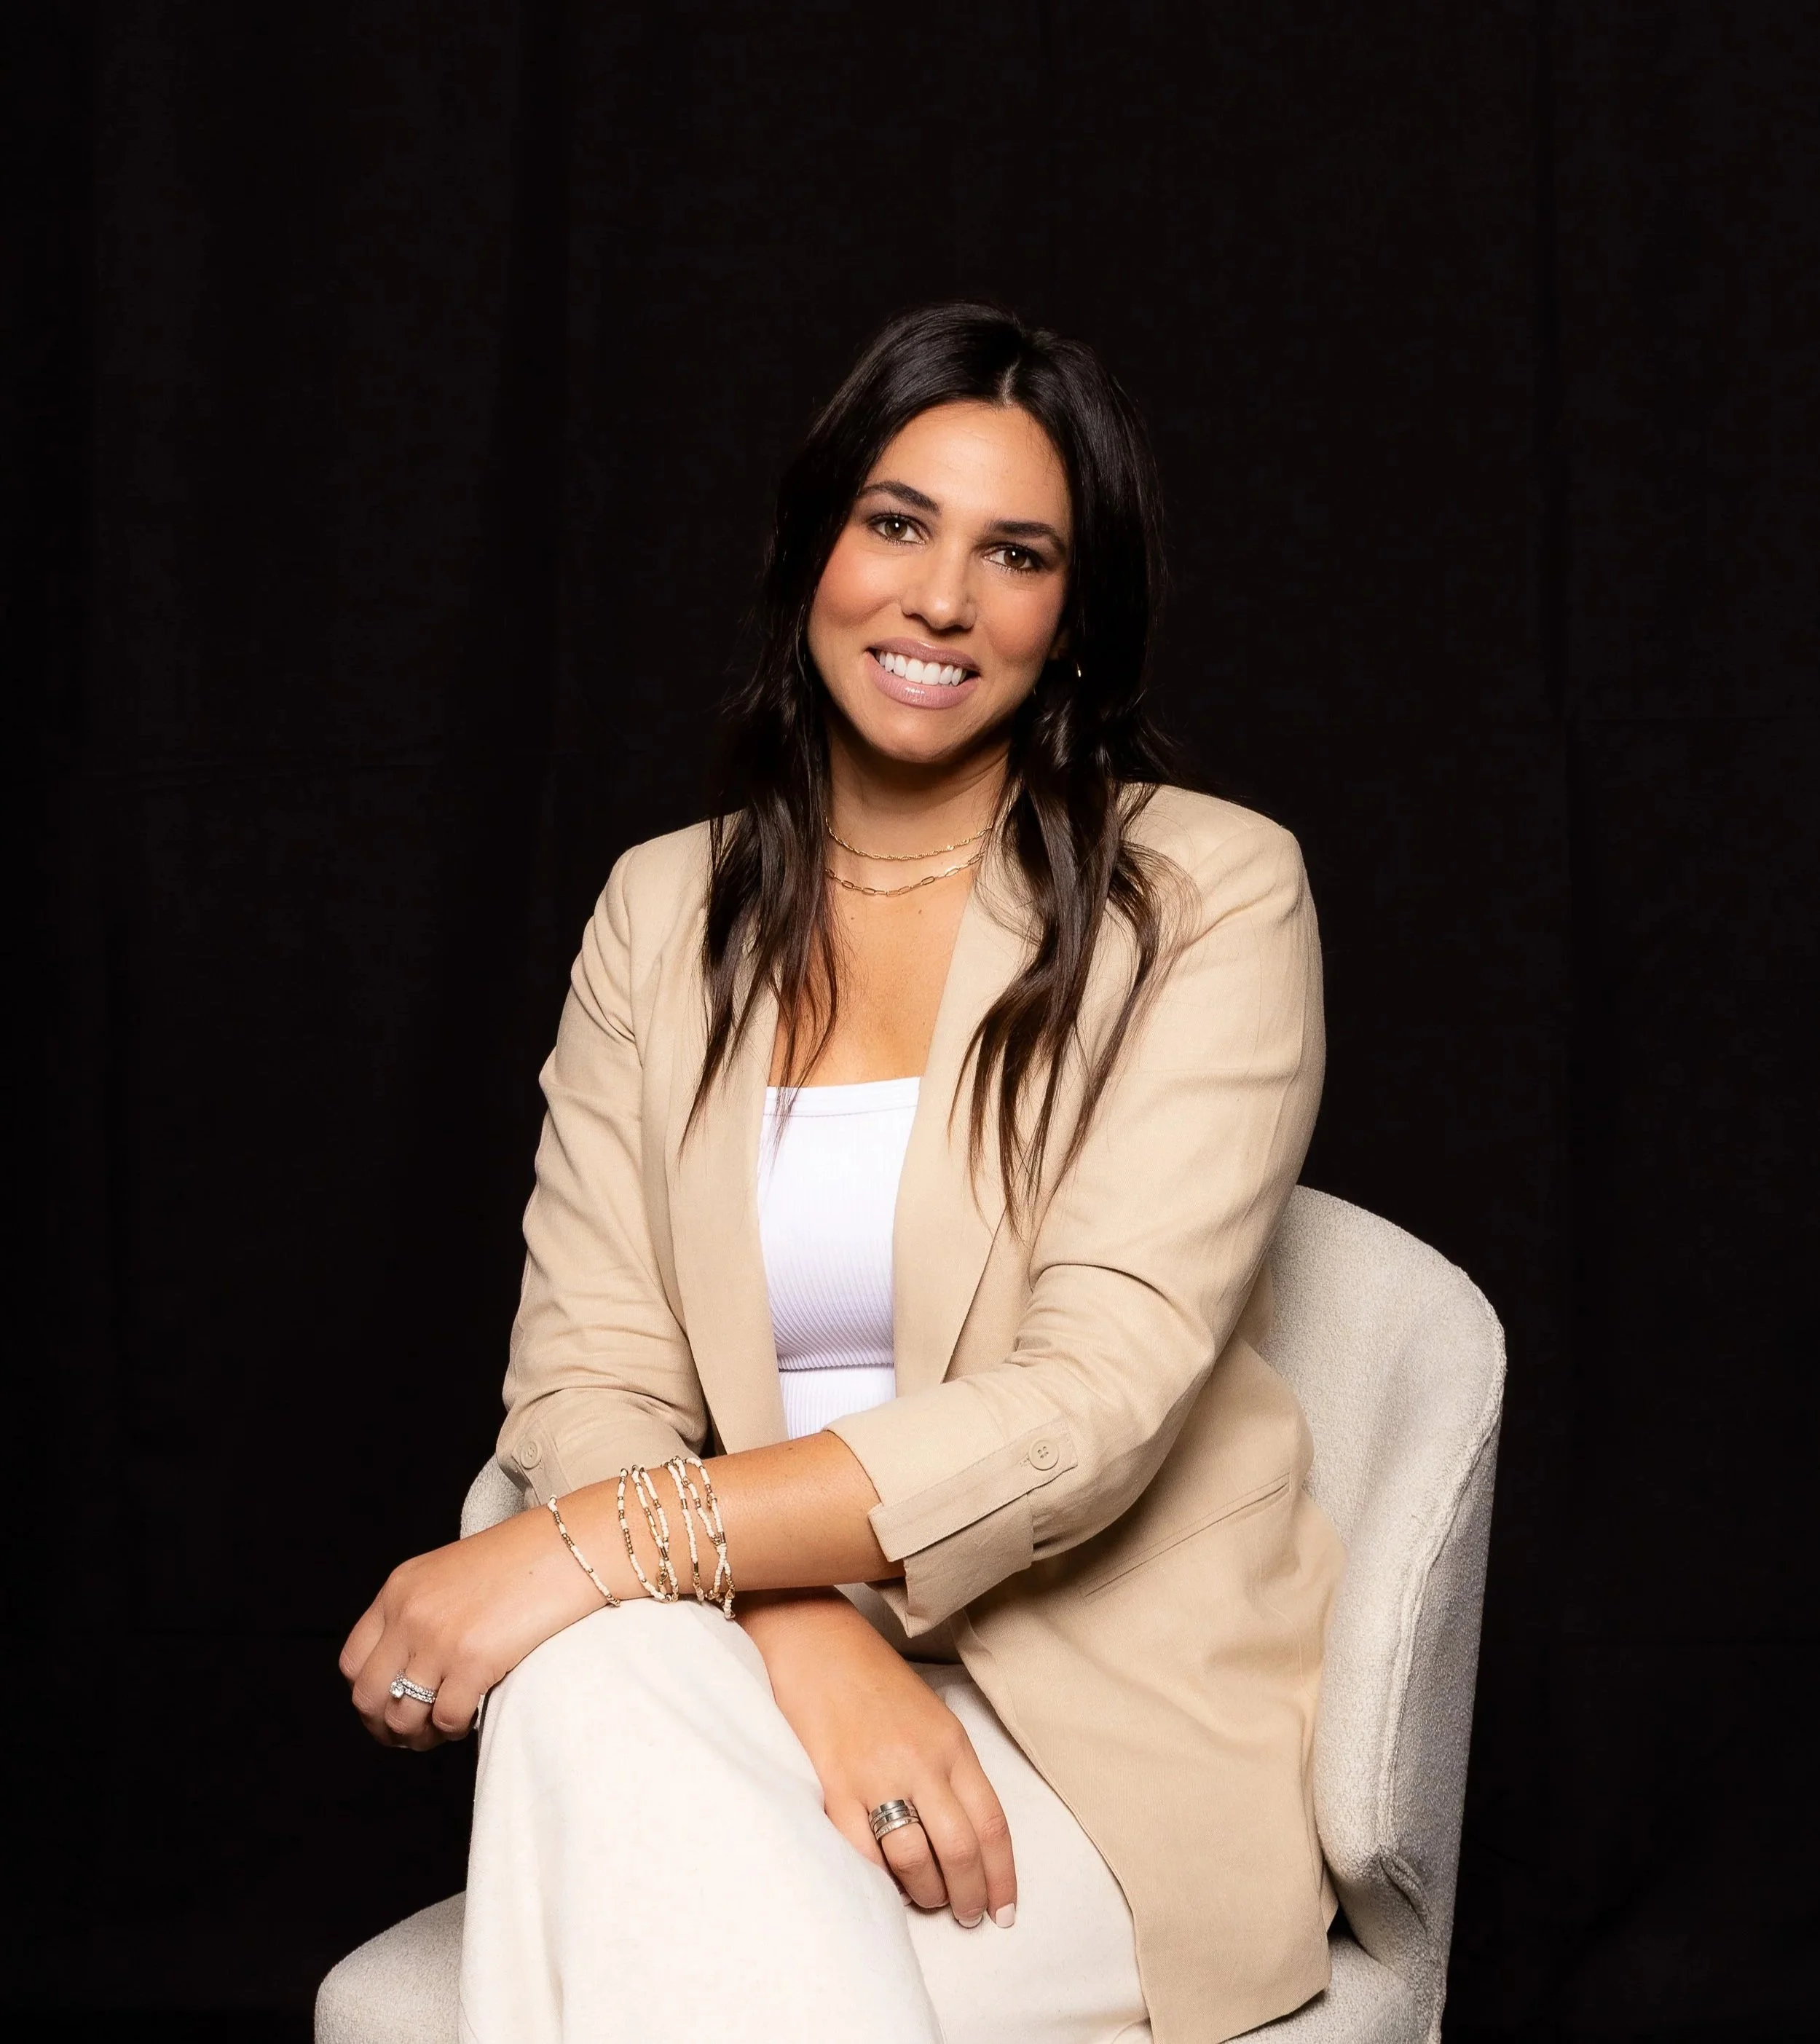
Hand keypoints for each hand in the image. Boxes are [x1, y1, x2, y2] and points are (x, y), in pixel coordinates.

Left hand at [339, 1506, 599, 1749]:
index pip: (353, 1661)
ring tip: (443, 1729)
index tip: (387, 1707)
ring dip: (420, 1734)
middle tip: (410, 1735)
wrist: (568, 1547)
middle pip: (368, 1696)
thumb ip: (420, 1612)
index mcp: (398, 1590)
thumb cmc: (520, 1560)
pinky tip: (470, 1717)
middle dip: (385, 1726)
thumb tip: (407, 1669)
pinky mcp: (473, 1661)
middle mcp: (409, 1614)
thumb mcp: (449, 1574)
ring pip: (403, 1717)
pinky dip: (455, 1728)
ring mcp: (438, 1639)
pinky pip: (447, 1718)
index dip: (368, 1694)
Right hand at [741, 1591, 1016, 1927]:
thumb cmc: (872, 1678)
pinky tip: (884, 1881)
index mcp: (951, 1743)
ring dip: (926, 1893)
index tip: (1004, 1909)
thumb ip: (948, 1769)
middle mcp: (921, 1761)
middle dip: (969, 1895)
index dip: (1002, 1876)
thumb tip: (962, 1837)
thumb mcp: (930, 1716)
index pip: (992, 1824)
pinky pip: (863, 1852)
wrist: (815, 1639)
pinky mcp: (834, 1785)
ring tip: (926, 1899)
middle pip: (961, 1850)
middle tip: (967, 1915)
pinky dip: (878, 1878)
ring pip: (916, 1859)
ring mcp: (876, 1775)